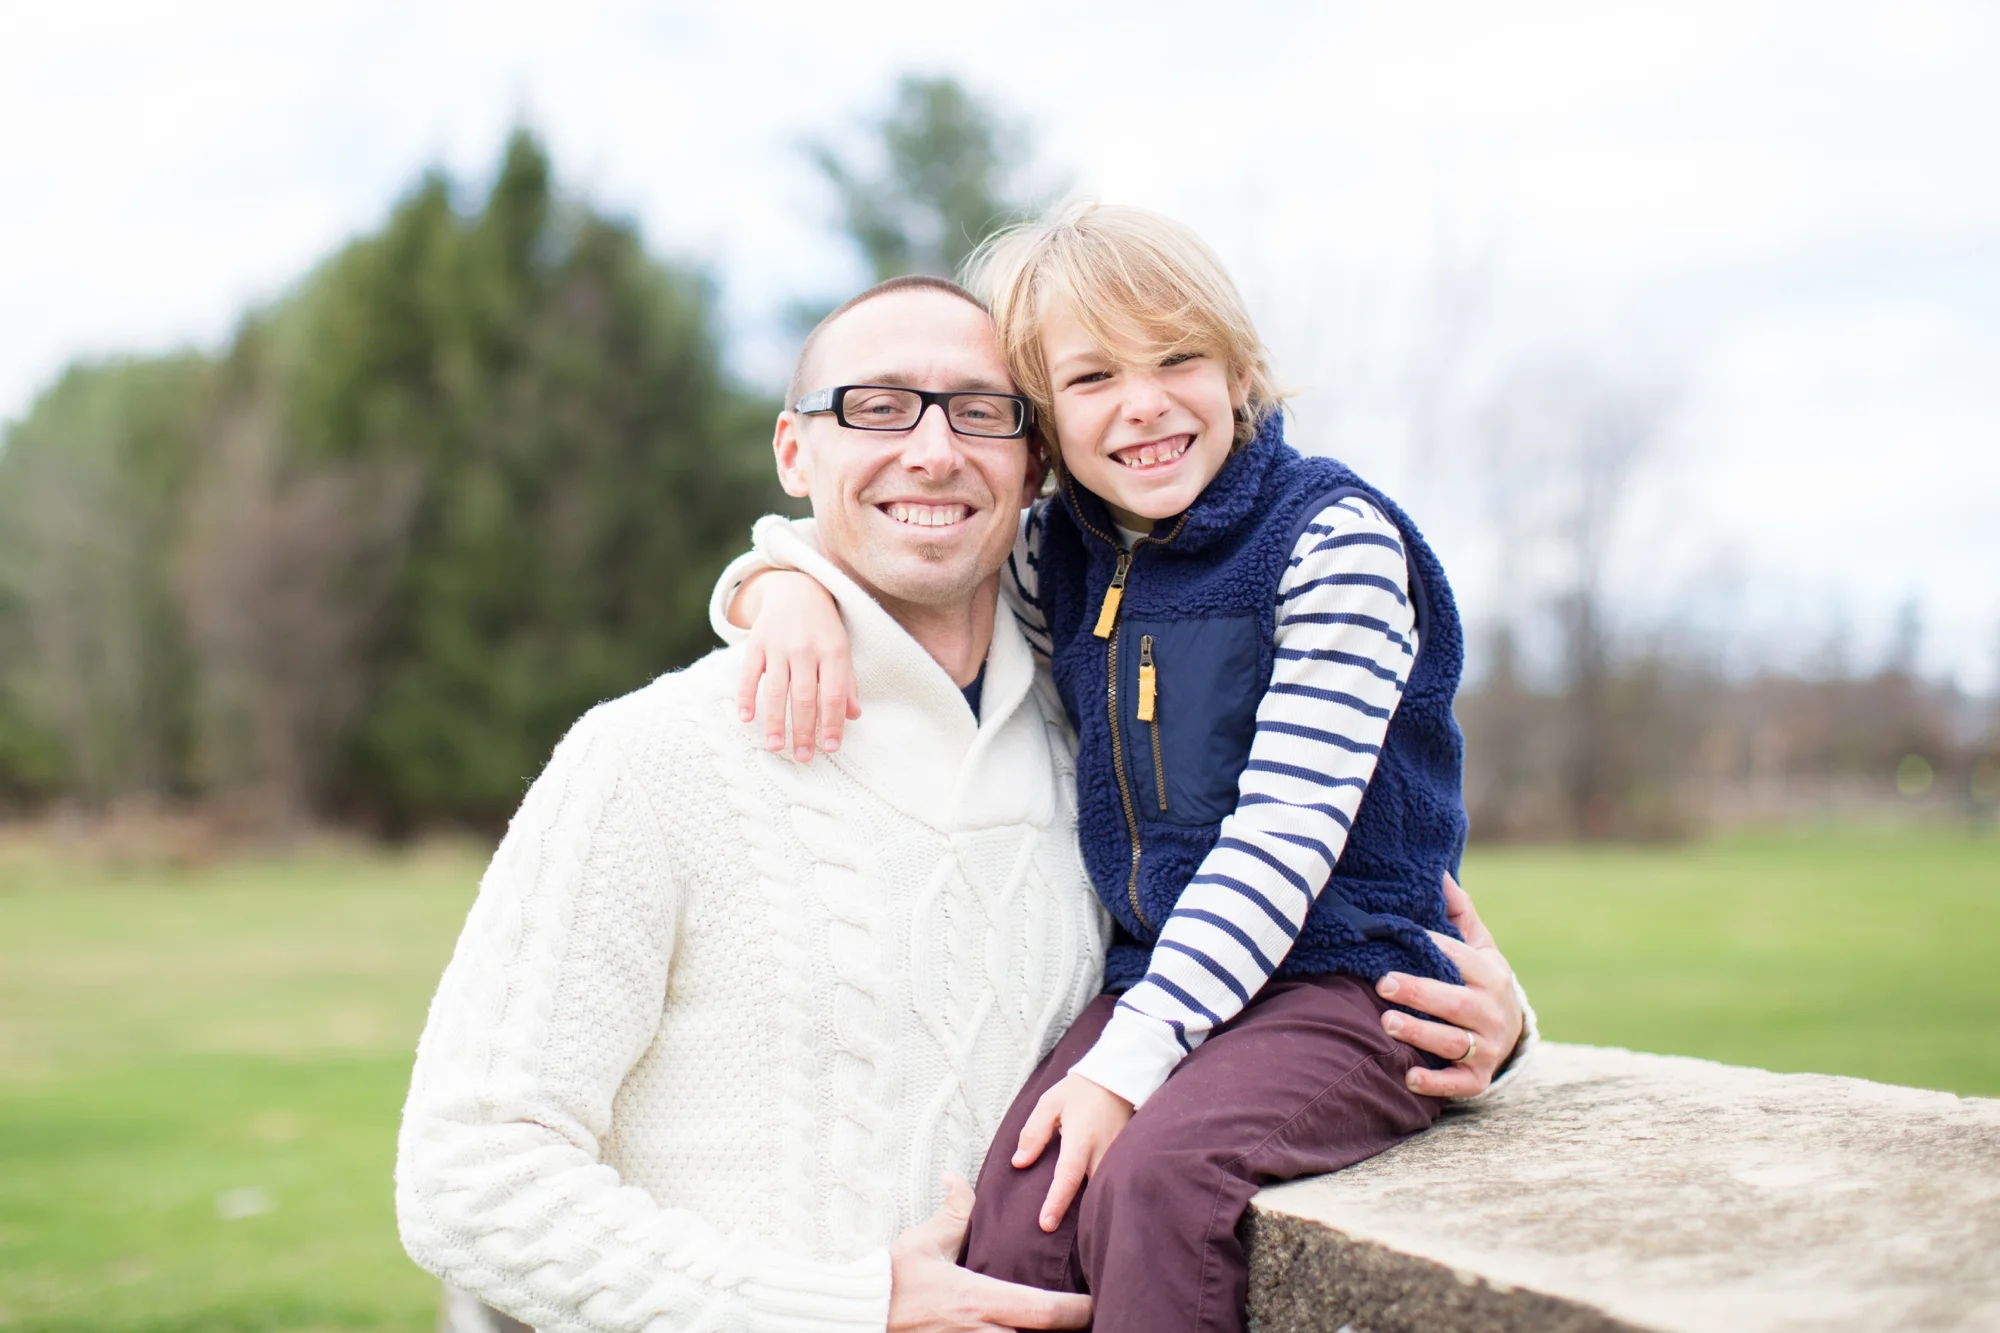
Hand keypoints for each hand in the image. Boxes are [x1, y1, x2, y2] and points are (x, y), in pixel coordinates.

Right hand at [730, 569, 858, 761]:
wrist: (795, 588)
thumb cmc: (823, 627)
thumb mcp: (841, 649)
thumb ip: (847, 682)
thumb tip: (854, 715)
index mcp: (833, 651)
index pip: (834, 693)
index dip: (833, 723)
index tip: (831, 748)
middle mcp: (806, 648)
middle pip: (805, 696)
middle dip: (804, 730)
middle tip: (803, 757)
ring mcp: (779, 645)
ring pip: (777, 689)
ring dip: (775, 721)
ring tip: (776, 747)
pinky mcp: (756, 642)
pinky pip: (749, 674)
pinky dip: (746, 696)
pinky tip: (746, 718)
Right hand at [888, 1174, 1091, 1332]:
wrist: (862, 1314)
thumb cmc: (893, 1280)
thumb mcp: (924, 1242)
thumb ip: (953, 1211)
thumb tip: (958, 1178)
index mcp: (979, 1299)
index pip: (1045, 1311)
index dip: (1079, 1310)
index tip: (1098, 1301)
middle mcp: (982, 1332)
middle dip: (1069, 1330)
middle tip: (1091, 1315)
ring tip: (1066, 1325)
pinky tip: (1028, 1330)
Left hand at [1011, 1073, 1133, 1232]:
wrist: (1117, 1078)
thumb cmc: (1079, 1091)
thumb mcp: (1050, 1103)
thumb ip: (1034, 1132)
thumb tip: (1019, 1163)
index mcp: (1081, 1139)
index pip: (1067, 1177)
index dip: (1056, 1202)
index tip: (1045, 1225)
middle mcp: (1103, 1152)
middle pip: (1090, 1192)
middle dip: (1077, 1214)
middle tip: (1057, 1232)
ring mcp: (1118, 1156)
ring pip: (1104, 1190)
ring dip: (1091, 1206)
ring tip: (1078, 1229)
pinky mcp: (1126, 1157)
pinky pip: (1113, 1181)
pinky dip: (1102, 1194)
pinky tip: (1093, 1206)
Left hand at [1375, 872, 1524, 1098]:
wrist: (1513, 1032)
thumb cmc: (1481, 981)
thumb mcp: (1479, 946)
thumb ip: (1459, 913)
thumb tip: (1437, 873)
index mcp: (1490, 974)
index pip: (1462, 960)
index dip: (1434, 948)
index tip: (1402, 936)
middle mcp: (1491, 1012)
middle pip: (1455, 1004)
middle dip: (1419, 993)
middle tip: (1382, 982)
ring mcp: (1487, 1047)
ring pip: (1454, 1043)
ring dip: (1421, 1034)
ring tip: (1387, 1022)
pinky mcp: (1478, 1078)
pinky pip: (1458, 1084)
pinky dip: (1435, 1083)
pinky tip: (1408, 1078)